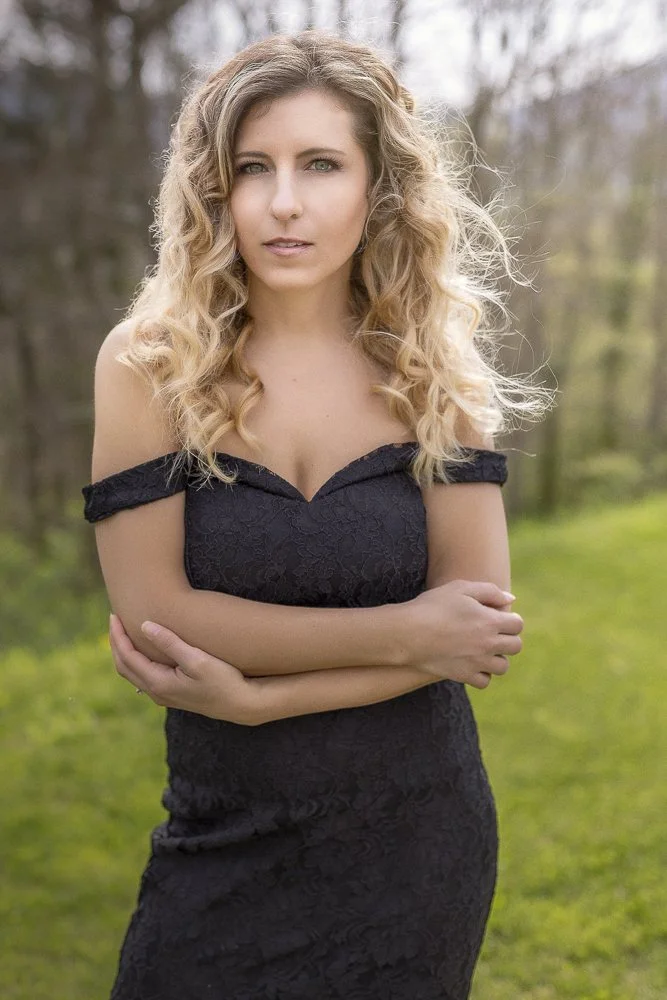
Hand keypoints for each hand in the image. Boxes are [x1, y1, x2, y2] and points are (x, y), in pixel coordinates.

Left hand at [108, 613, 262, 724]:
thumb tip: (145, 626)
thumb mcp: (198, 659)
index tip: (115, 615)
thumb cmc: (223, 680)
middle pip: (124, 666)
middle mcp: (156, 692)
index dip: (118, 636)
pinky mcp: (172, 694)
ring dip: (124, 652)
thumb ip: (170, 643)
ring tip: (124, 631)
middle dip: (116, 642)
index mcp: (159, 683)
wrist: (241, 704)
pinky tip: (143, 649)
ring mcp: (164, 695)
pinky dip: (136, 660)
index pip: (127, 657)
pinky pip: (143, 676)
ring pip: (132, 673)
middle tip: (114, 619)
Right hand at [405, 580, 523, 688]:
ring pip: (502, 667)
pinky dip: (482, 674)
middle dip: (507, 638)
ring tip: (483, 650)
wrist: (407, 632)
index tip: (499, 618)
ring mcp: (477, 662)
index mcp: (490, 621)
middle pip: (515, 646)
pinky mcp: (463, 675)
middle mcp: (488, 644)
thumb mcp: (460, 588)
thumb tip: (511, 600)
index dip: (511, 620)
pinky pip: (484, 681)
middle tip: (492, 633)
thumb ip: (490, 591)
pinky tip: (472, 663)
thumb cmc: (433, 605)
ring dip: (497, 658)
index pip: (517, 624)